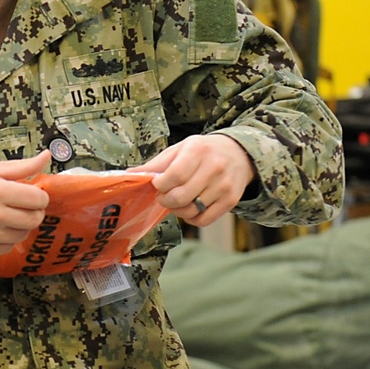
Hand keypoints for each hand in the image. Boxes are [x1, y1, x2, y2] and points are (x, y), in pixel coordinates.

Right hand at [0, 150, 50, 257]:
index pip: (38, 199)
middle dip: (33, 210)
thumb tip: (46, 156)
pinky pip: (9, 246)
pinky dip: (7, 237)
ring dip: (21, 224)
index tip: (31, 193)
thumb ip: (20, 166)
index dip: (39, 196)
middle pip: (35, 218)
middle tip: (22, 205)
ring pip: (24, 233)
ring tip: (6, 214)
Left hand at [131, 134, 254, 224]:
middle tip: (163, 196)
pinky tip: (189, 208)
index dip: (160, 185)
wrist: (239, 154)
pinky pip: (204, 220)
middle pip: (181, 196)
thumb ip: (157, 163)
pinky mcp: (230, 200)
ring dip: (177, 210)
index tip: (157, 184)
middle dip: (165, 200)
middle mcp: (214, 168)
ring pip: (191, 210)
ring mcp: (224, 186)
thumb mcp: (180, 148)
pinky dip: (191, 218)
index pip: (174, 176)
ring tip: (176, 201)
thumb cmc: (203, 151)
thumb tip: (130, 174)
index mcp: (198, 151)